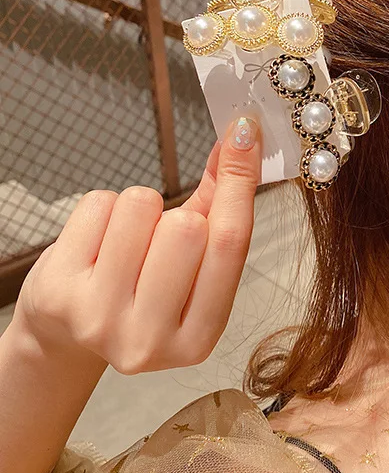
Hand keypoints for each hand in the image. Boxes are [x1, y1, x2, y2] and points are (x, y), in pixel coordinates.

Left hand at [12, 116, 260, 374]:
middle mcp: (151, 341)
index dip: (241, 180)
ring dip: (139, 208)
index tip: (246, 131)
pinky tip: (97, 242)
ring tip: (127, 241)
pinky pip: (98, 204)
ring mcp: (99, 321)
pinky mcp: (58, 293)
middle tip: (160, 240)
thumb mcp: (194, 263)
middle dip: (176, 215)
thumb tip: (242, 137)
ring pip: (140, 206)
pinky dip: (103, 209)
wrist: (66, 332)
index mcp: (200, 338)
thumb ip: (223, 204)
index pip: (232, 242)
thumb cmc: (143, 290)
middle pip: (186, 226)